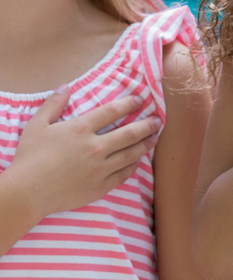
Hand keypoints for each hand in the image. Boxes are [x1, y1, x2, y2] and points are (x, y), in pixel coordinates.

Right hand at [6, 88, 159, 219]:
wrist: (26, 193)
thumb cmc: (29, 158)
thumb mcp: (37, 126)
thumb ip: (53, 104)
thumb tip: (66, 86)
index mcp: (81, 129)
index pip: (113, 111)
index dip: (129, 104)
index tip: (140, 100)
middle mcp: (95, 147)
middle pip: (130, 132)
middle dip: (147, 124)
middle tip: (158, 120)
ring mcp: (100, 168)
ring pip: (132, 153)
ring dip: (146, 143)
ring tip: (155, 137)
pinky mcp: (101, 186)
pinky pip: (124, 174)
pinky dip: (134, 165)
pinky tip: (138, 160)